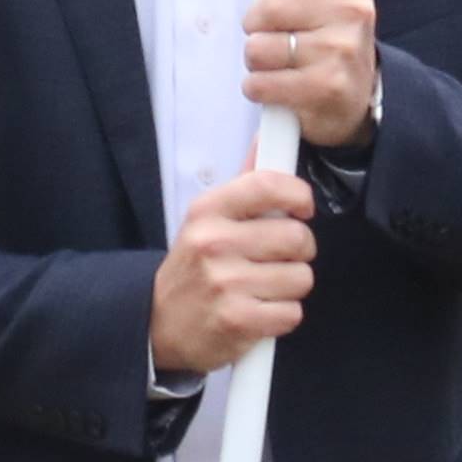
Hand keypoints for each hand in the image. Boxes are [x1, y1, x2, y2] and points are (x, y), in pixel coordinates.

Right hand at [152, 166, 315, 375]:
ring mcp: (226, 283)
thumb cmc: (194, 268)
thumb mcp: (207, 220)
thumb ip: (244, 183)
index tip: (301, 208)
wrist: (160, 324)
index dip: (299, 195)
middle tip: (277, 258)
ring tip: (262, 288)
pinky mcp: (238, 320)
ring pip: (301, 278)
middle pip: (298, 237)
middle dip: (298, 252)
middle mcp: (214, 243)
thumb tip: (267, 138)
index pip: (269, 185)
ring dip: (290, 287)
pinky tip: (259, 312)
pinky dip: (282, 316)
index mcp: (208, 211)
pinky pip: (293, 312)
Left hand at [241, 0, 378, 148]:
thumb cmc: (326, 32)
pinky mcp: (326, 89)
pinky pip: (260, 82)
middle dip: (257, 23)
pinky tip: (279, 86)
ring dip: (257, 59)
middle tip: (278, 33)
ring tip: (282, 61)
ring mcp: (341, 52)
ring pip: (258, 47)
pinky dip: (258, 87)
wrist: (355, 95)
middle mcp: (354, 12)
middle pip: (268, 6)